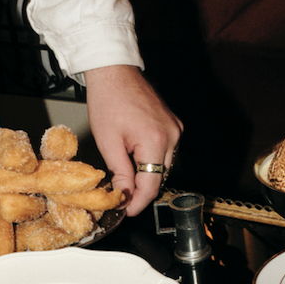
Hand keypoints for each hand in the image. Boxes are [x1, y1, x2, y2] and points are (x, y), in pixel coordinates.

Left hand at [84, 65, 181, 216]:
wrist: (114, 72)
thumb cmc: (109, 100)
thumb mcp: (109, 142)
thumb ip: (120, 173)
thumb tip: (125, 196)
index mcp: (157, 140)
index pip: (152, 185)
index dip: (138, 202)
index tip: (126, 211)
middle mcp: (172, 135)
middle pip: (160, 177)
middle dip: (142, 189)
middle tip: (121, 197)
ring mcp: (175, 129)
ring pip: (163, 166)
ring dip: (146, 174)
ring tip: (125, 176)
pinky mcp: (173, 125)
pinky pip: (165, 151)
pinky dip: (151, 159)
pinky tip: (135, 157)